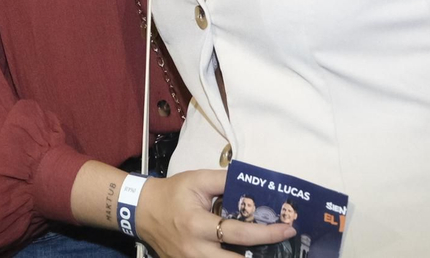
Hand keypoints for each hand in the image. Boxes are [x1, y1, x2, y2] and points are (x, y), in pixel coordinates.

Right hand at [136, 170, 294, 257]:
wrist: (141, 211)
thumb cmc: (172, 193)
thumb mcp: (197, 180)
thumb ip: (226, 180)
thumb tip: (254, 184)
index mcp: (198, 224)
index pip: (239, 232)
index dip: (267, 233)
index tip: (288, 229)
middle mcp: (195, 250)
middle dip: (262, 257)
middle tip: (284, 247)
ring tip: (265, 251)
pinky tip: (244, 254)